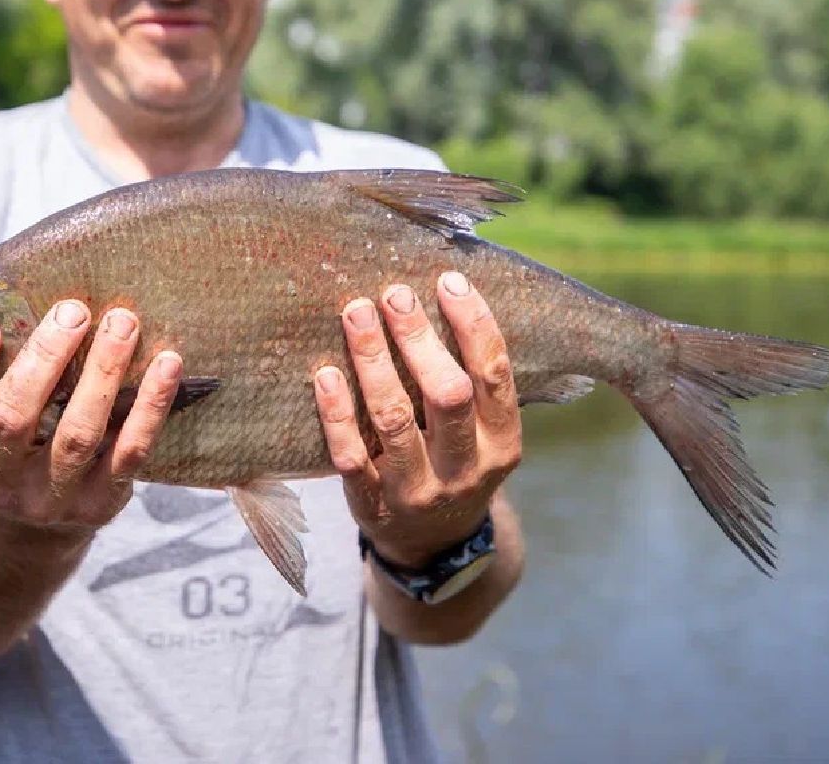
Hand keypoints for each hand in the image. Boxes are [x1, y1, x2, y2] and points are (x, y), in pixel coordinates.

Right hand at [0, 295, 183, 540]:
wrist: (38, 521)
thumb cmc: (5, 430)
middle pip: (10, 421)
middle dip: (42, 361)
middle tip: (72, 310)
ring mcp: (48, 499)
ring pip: (75, 435)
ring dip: (101, 373)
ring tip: (123, 322)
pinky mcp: (99, 504)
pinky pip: (128, 454)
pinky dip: (150, 407)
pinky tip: (166, 363)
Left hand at [314, 271, 521, 568]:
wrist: (433, 548)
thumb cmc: (456, 464)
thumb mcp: (483, 435)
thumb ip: (471, 383)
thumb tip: (444, 294)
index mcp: (502, 444)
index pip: (494, 375)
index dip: (474, 324)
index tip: (449, 281)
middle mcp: (465, 469)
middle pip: (447, 395)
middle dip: (419, 339)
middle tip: (394, 295)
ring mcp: (418, 491)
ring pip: (394, 420)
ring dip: (373, 361)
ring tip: (356, 314)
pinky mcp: (373, 506)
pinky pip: (351, 456)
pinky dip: (336, 414)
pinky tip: (325, 375)